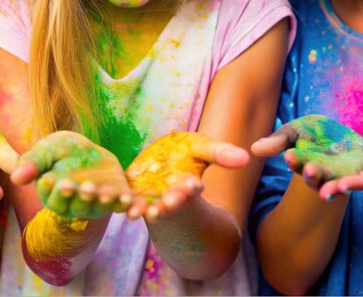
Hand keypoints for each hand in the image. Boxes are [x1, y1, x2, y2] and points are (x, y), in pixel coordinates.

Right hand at [11, 131, 132, 218]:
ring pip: (101, 205)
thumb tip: (14, 177)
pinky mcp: (117, 196)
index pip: (55, 197)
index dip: (55, 190)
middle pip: (79, 204)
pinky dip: (129, 206)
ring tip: (112, 195)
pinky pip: (123, 204)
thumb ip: (33, 163)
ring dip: (106, 201)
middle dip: (82, 195)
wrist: (85, 148)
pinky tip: (135, 204)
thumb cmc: (60, 150)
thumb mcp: (46, 150)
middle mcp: (76, 204)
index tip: (52, 180)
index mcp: (55, 196)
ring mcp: (97, 202)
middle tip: (84, 186)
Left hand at [125, 131, 247, 220]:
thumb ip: (220, 152)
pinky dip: (119, 201)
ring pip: (146, 206)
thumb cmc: (186, 154)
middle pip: (170, 201)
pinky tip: (115, 203)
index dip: (191, 188)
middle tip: (166, 203)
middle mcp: (169, 196)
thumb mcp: (203, 148)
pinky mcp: (131, 194)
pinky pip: (123, 200)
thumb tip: (247, 156)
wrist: (162, 159)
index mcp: (188, 185)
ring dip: (142, 209)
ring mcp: (149, 198)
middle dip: (169, 203)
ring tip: (137, 213)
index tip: (193, 186)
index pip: (191, 188)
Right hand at [252, 114, 362, 189]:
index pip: (298, 164)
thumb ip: (277, 141)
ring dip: (333, 185)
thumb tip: (254, 149)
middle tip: (309, 170)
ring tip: (330, 186)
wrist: (339, 133)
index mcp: (304, 164)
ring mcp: (342, 174)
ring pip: (336, 182)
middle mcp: (322, 173)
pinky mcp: (361, 170)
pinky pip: (361, 179)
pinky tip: (353, 183)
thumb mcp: (293, 131)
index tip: (289, 156)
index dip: (295, 161)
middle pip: (316, 177)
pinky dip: (356, 182)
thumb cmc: (310, 133)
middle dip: (313, 174)